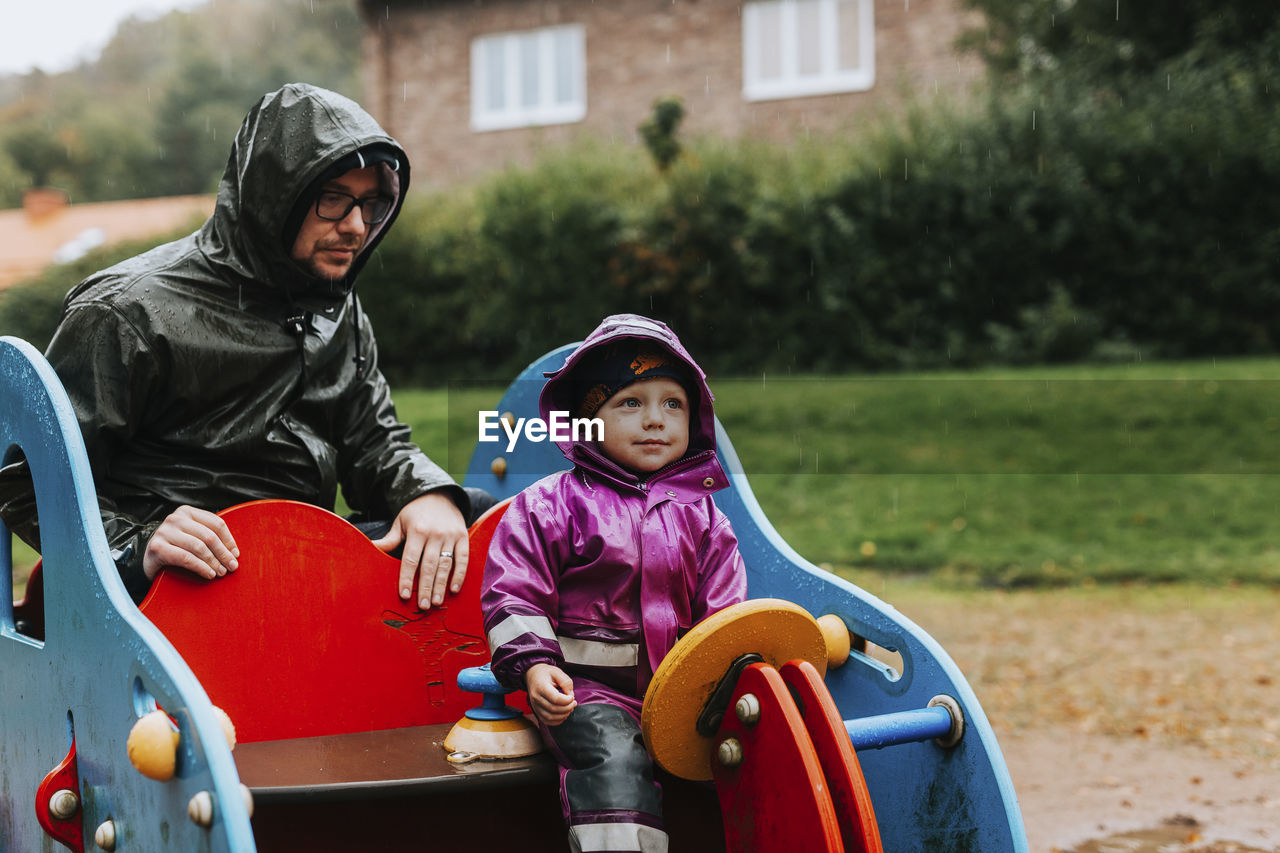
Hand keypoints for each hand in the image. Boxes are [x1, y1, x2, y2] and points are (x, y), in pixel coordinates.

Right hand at [143, 505, 239, 580]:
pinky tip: (209, 574)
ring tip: (221, 572)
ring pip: (199, 547)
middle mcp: (175, 518)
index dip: (229, 540)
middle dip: (223, 553)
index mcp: (187, 512)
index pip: (216, 523)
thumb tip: (234, 553)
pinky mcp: (157, 547)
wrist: (147, 561)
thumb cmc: (175, 549)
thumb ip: (209, 538)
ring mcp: (164, 531)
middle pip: (209, 536)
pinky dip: (201, 567)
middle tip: (232, 567)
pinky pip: (186, 558)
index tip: (236, 554)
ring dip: (214, 562)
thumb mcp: (192, 538)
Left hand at [374, 492, 468, 609]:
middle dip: (425, 587)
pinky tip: (454, 589)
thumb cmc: (415, 513)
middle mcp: (435, 534)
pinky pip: (463, 558)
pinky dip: (460, 574)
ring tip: (436, 602)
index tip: (404, 595)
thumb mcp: (400, 523)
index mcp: (417, 530)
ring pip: (445, 565)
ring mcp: (450, 535)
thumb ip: (389, 539)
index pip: (410, 559)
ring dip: (441, 585)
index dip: (406, 578)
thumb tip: (372, 548)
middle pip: (429, 565)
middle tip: (422, 606)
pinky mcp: (463, 537)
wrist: (440, 495)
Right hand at [525, 663, 576, 725]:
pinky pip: (547, 721)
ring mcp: (535, 706)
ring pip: (550, 717)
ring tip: (569, 708)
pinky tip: (563, 714)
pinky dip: (557, 721)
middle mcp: (536, 698)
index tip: (572, 697)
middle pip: (553, 709)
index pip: (555, 699)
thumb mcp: (557, 672)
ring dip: (563, 715)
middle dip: (567, 708)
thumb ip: (566, 682)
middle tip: (574, 703)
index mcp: (541, 687)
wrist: (532, 675)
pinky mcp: (536, 711)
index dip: (567, 700)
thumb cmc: (545, 673)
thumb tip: (570, 695)